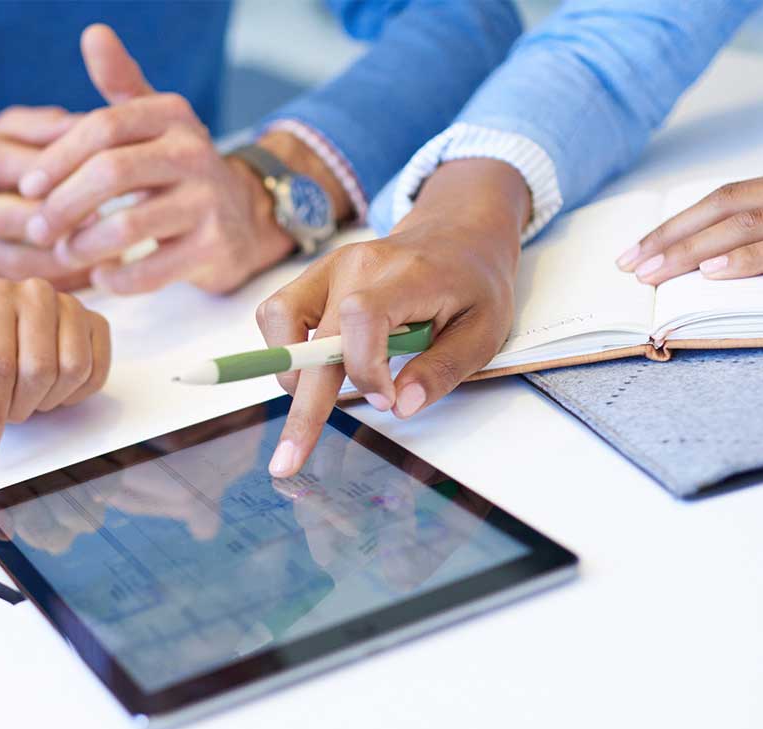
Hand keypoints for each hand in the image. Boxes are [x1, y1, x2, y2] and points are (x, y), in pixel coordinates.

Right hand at [0, 107, 88, 287]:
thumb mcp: (13, 131)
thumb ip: (48, 127)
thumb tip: (93, 126)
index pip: (9, 165)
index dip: (54, 174)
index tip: (100, 177)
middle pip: (2, 218)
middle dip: (52, 222)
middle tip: (102, 222)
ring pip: (13, 261)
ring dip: (61, 261)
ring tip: (107, 252)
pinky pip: (22, 286)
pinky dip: (59, 284)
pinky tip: (94, 273)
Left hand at [0, 278, 110, 462]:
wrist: (2, 340)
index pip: (0, 365)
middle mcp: (35, 292)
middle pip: (39, 369)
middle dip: (21, 406)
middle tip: (9, 410)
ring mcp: (71, 305)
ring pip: (73, 370)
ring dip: (50, 400)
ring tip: (30, 396)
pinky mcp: (97, 323)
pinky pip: (96, 373)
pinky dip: (76, 395)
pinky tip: (54, 389)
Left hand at [17, 24, 292, 294]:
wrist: (242, 217)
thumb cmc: (175, 166)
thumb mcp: (151, 119)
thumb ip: (119, 80)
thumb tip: (93, 33)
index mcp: (171, 114)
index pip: (101, 128)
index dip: (57, 159)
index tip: (26, 187)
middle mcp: (195, 152)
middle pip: (110, 174)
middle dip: (63, 205)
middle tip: (36, 229)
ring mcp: (208, 202)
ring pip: (127, 226)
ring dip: (83, 245)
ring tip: (63, 253)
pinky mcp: (214, 248)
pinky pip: (152, 270)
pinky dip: (118, 279)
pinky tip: (101, 277)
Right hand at [256, 159, 530, 476]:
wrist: (459, 234)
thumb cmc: (475, 285)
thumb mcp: (485, 332)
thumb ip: (443, 369)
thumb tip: (400, 407)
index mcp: (406, 275)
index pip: (362, 317)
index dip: (364, 368)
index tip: (385, 401)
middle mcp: (357, 265)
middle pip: (310, 333)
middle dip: (300, 404)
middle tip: (288, 460)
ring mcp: (330, 267)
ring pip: (277, 317)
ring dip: (286, 369)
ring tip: (313, 402)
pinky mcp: (315, 277)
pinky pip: (278, 313)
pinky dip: (285, 349)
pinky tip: (315, 372)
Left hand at [621, 149, 762, 283]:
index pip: (736, 195)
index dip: (686, 219)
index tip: (648, 244)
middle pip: (726, 206)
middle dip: (671, 236)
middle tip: (629, 266)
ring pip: (747, 223)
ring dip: (693, 250)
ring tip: (653, 275)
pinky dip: (750, 257)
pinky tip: (718, 272)